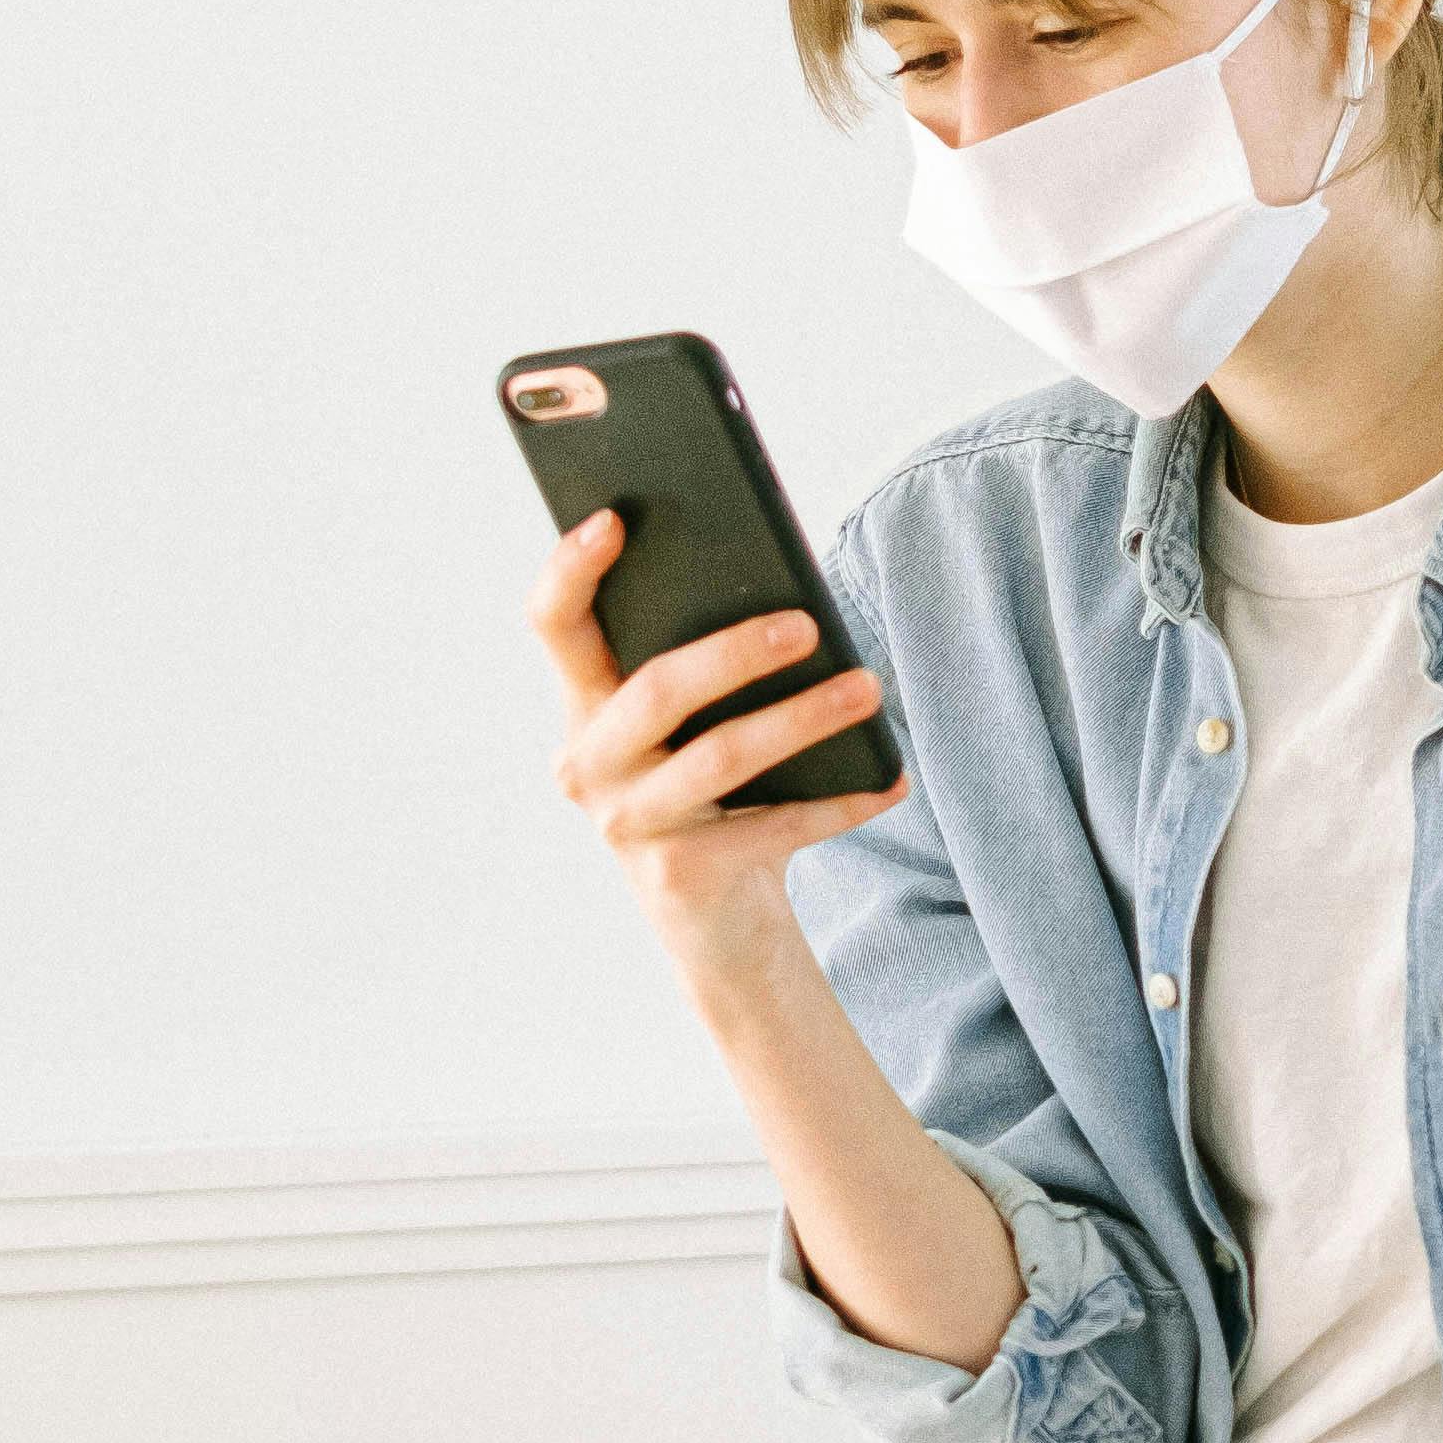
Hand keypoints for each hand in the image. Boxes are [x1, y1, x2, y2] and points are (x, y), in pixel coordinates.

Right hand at [531, 511, 901, 982]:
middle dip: (735, 651)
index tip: (611, 518)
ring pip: (721, 755)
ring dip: (803, 718)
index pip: (554, 625)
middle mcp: (587, 766)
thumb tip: (784, 600)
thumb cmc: (714, 798)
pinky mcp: (679, 876)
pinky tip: (889, 779)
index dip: (570, 569)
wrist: (717, 924)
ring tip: (867, 688)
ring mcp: (626, 825)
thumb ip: (704, 665)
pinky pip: (772, 825)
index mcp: (583, 708)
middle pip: (656, 689)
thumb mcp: (695, 730)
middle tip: (808, 624)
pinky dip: (838, 802)